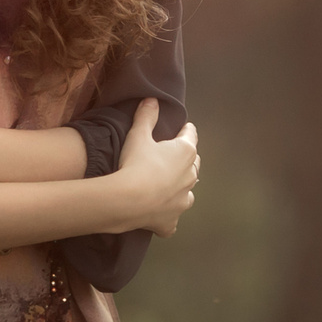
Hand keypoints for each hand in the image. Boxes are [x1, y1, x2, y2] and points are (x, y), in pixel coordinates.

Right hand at [111, 98, 197, 236]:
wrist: (128, 200)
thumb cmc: (136, 163)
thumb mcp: (138, 135)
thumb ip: (146, 116)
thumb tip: (152, 99)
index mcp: (186, 152)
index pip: (190, 135)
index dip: (185, 130)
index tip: (183, 128)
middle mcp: (190, 176)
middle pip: (193, 163)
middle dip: (185, 159)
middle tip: (171, 156)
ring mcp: (183, 201)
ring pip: (188, 192)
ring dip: (180, 187)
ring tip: (167, 185)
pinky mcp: (171, 221)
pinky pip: (173, 219)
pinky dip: (168, 215)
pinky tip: (160, 214)